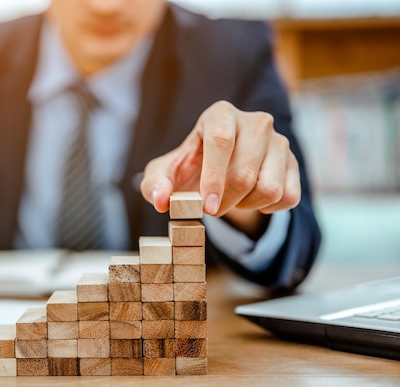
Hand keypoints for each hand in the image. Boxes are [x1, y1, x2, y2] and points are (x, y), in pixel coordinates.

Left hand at [141, 100, 300, 238]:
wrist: (217, 171)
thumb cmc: (188, 169)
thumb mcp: (163, 175)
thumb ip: (154, 185)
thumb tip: (162, 201)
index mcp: (220, 114)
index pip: (220, 140)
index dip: (213, 177)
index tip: (206, 206)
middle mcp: (255, 122)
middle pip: (244, 173)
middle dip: (225, 202)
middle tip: (210, 209)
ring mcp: (279, 141)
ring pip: (269, 188)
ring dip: (246, 205)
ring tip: (231, 198)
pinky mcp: (294, 163)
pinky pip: (287, 197)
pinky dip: (267, 209)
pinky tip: (250, 200)